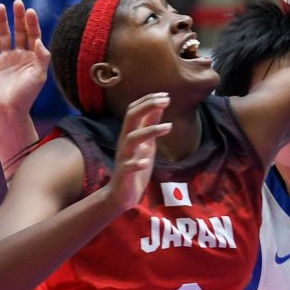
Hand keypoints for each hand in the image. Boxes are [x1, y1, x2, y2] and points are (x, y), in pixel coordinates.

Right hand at [0, 0, 50, 118]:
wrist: (8, 110)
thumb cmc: (27, 95)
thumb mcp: (39, 76)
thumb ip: (42, 57)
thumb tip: (39, 40)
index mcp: (34, 57)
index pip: (34, 35)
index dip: (32, 23)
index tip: (30, 11)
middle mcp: (20, 56)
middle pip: (20, 32)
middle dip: (18, 17)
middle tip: (17, 2)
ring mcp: (6, 59)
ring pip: (4, 36)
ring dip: (2, 22)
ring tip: (1, 6)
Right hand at [107, 93, 171, 211]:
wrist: (120, 194)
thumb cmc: (135, 165)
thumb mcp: (146, 144)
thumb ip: (150, 126)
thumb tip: (159, 107)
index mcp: (130, 134)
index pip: (134, 110)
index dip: (148, 100)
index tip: (165, 95)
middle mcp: (125, 142)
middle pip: (131, 118)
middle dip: (147, 106)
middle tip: (166, 100)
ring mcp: (124, 157)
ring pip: (131, 139)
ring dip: (150, 131)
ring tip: (168, 127)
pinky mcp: (124, 174)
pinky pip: (128, 166)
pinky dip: (136, 163)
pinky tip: (146, 162)